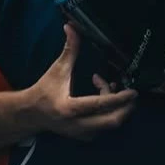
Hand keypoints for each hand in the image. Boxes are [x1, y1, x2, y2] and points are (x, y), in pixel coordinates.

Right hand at [30, 24, 136, 140]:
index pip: (100, 105)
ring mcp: (82, 133)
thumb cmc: (44, 90)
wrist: (31, 113)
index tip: (133, 91)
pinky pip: (104, 127)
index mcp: (69, 108)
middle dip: (125, 107)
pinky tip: (104, 100)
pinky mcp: (84, 137)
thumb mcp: (57, 70)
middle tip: (130, 94)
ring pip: (109, 124)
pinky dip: (109, 114)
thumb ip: (69, 51)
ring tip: (110, 90)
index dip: (119, 98)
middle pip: (112, 120)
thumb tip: (71, 27)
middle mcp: (77, 124)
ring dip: (116, 108)